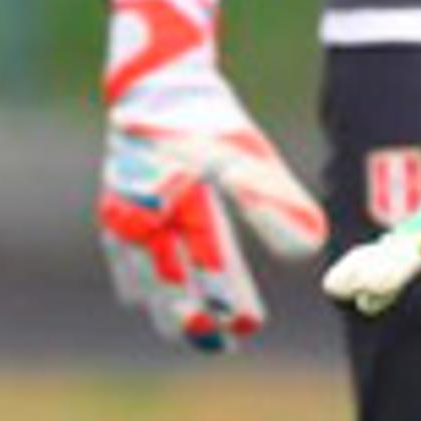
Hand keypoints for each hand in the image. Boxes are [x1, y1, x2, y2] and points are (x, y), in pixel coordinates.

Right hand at [98, 0, 328, 352]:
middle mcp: (138, 219)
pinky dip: (136, 279)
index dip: (227, 302)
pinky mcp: (114, 205)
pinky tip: (144, 295)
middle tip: (220, 344)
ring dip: (164, 304)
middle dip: (191, 316)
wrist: (157, 77)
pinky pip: (121, 256)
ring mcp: (120, 214)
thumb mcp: (248, 160)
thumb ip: (273, 205)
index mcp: (172, 211)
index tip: (247, 328)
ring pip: (140, 276)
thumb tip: (307, 252)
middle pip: (167, 285)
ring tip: (186, 328)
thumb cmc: (208, 119)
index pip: (205, 271)